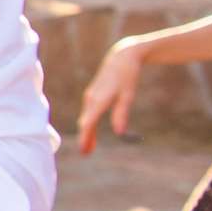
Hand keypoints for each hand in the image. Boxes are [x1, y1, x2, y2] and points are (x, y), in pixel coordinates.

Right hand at [76, 39, 143, 154]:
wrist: (121, 57)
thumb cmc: (127, 76)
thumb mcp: (128, 95)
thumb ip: (121, 114)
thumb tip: (119, 133)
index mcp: (99, 100)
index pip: (89, 123)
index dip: (86, 137)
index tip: (83, 150)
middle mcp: (91, 99)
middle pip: (86, 122)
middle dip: (85, 138)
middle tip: (86, 154)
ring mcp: (91, 96)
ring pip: (86, 118)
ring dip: (87, 132)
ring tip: (89, 148)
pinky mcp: (93, 95)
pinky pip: (89, 113)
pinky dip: (89, 124)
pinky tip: (92, 131)